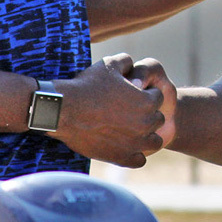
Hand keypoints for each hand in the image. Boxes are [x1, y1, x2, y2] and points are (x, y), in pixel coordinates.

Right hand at [52, 53, 173, 167]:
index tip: (132, 95)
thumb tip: (132, 63)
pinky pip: (139, 161)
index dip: (146, 94)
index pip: (158, 98)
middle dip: (147, 115)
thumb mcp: (109, 64)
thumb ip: (126, 61)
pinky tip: (123, 147)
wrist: (63, 110)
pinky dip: (135, 155)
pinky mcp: (122, 158)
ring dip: (146, 136)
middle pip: (158, 119)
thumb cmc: (86, 86)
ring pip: (154, 142)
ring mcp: (135, 143)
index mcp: (147, 100)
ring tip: (130, 131)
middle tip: (128, 112)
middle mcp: (146, 123)